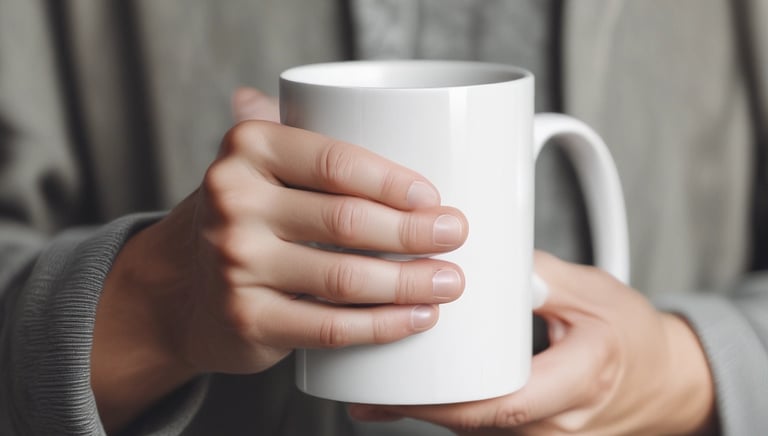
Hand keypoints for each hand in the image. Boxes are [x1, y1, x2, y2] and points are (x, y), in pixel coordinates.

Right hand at [91, 88, 467, 430]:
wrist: (180, 286)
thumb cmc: (244, 216)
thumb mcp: (258, 164)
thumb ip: (298, 126)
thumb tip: (360, 96)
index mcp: (248, 150)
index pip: (336, 162)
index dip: (395, 182)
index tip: (434, 197)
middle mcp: (234, 203)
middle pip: (347, 221)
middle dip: (415, 232)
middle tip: (455, 235)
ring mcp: (236, 265)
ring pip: (345, 278)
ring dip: (411, 282)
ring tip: (449, 280)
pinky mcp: (247, 319)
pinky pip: (329, 327)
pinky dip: (382, 326)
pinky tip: (417, 318)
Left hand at [350, 252, 715, 435]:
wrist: (664, 378)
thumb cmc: (633, 335)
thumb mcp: (595, 293)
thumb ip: (542, 275)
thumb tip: (487, 258)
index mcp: (581, 379)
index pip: (506, 404)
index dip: (449, 403)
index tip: (402, 390)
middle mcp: (561, 421)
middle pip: (479, 423)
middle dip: (422, 412)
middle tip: (369, 394)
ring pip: (479, 431)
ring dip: (432, 414)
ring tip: (381, 391)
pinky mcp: (537, 434)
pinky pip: (488, 429)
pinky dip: (453, 413)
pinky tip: (421, 398)